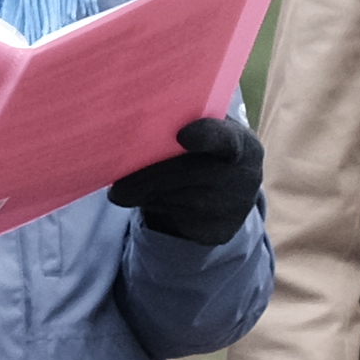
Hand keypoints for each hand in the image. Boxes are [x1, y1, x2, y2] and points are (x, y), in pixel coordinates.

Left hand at [109, 117, 265, 245]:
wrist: (226, 191)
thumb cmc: (201, 153)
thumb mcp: (198, 134)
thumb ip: (175, 128)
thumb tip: (128, 133)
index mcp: (240, 142)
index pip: (225, 138)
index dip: (205, 136)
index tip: (182, 136)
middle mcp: (244, 176)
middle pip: (188, 174)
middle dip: (147, 178)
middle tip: (116, 189)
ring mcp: (235, 206)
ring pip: (177, 199)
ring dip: (146, 193)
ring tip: (128, 188)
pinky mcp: (220, 232)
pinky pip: (177, 220)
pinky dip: (156, 209)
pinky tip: (151, 201)